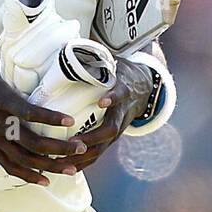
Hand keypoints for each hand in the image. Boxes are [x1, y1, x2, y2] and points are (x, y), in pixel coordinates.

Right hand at [0, 54, 88, 185]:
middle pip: (32, 142)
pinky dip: (29, 176)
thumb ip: (11, 62)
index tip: (71, 121)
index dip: (51, 118)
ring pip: (25, 159)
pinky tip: (45, 181)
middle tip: (81, 148)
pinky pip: (11, 166)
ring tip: (71, 169)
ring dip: (50, 166)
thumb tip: (35, 52)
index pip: (28, 112)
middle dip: (59, 148)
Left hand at [67, 55, 154, 170]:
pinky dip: (85, 162)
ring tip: (66, 161)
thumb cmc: (120, 72)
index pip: (120, 94)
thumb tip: (68, 41)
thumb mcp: (112, 60)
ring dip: (85, 154)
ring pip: (103, 146)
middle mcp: (122, 112)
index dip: (112, 97)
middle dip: (93, 137)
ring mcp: (118, 127)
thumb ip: (94, 55)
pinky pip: (99, 153)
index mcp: (122, 91)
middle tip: (75, 141)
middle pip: (110, 129)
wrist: (144, 87)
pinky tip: (68, 169)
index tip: (101, 101)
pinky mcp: (111, 138)